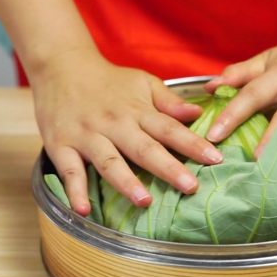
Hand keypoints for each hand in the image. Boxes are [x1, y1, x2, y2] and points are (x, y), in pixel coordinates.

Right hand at [31, 49, 222, 215]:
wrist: (60, 66)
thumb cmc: (109, 81)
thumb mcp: (142, 83)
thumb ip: (169, 102)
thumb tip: (198, 113)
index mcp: (137, 110)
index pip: (170, 128)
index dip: (193, 144)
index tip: (216, 158)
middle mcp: (115, 124)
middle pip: (144, 148)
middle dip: (168, 168)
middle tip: (191, 186)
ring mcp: (87, 136)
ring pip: (109, 161)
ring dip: (126, 182)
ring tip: (145, 201)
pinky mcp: (61, 146)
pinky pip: (69, 172)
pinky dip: (75, 191)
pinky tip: (84, 210)